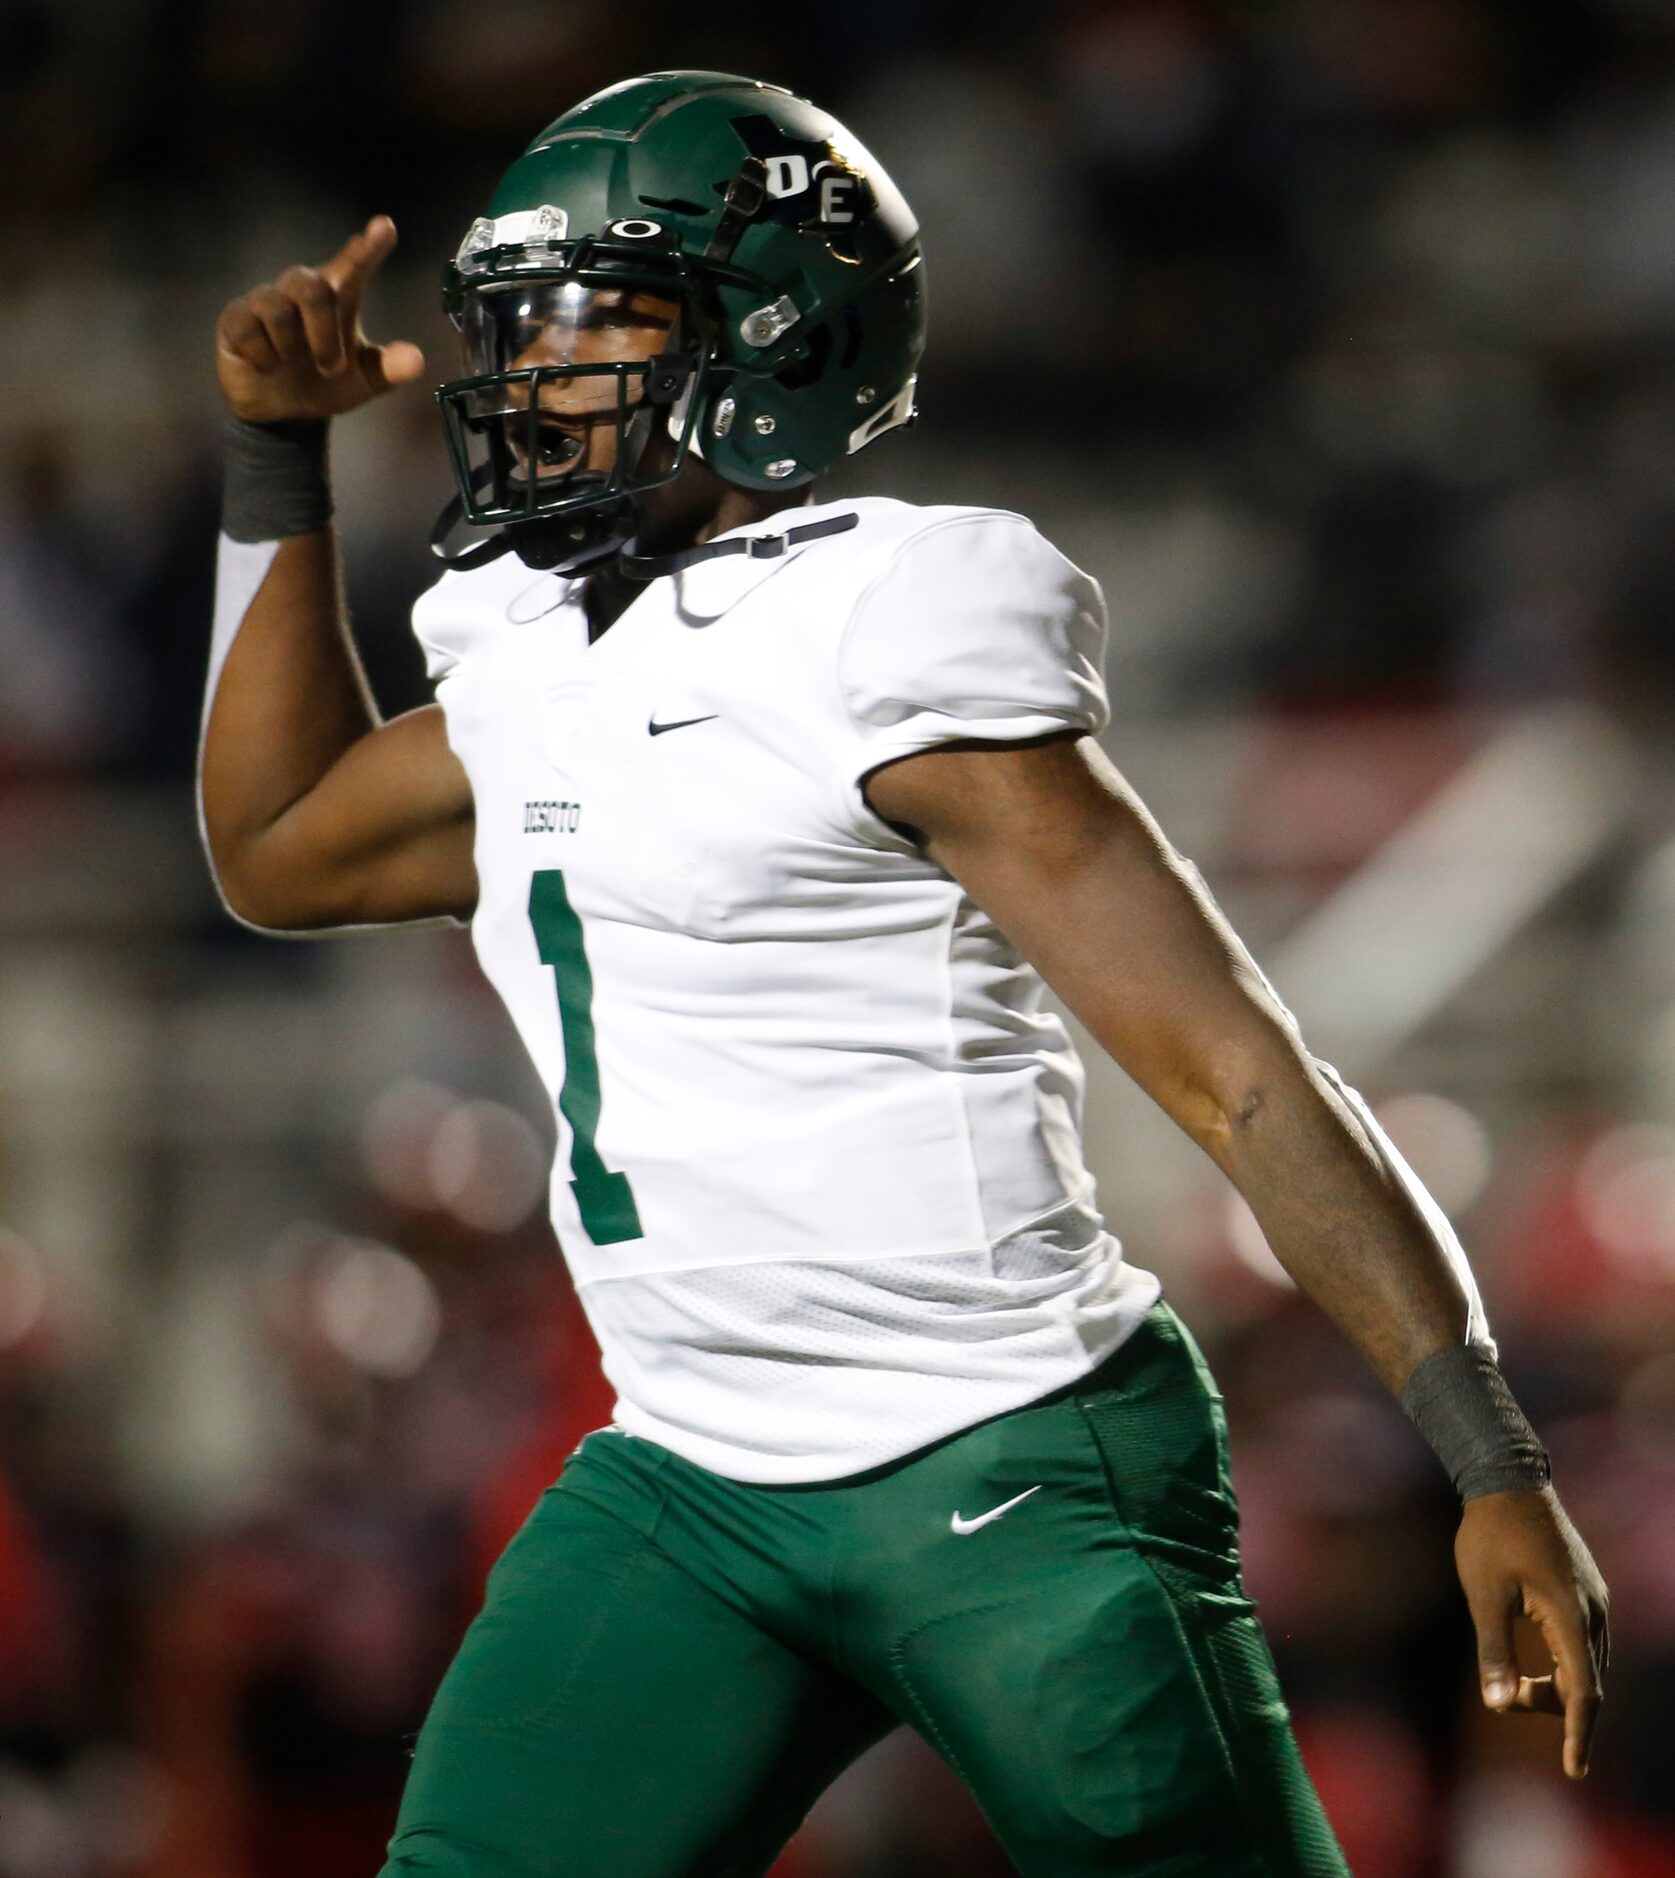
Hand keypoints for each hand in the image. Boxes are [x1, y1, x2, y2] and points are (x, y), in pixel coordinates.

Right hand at [215, 215, 425, 423]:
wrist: (284, 412)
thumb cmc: (326, 383)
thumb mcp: (364, 381)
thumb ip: (389, 369)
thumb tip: (416, 360)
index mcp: (339, 298)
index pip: (354, 265)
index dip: (368, 248)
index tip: (384, 227)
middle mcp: (301, 291)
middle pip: (313, 288)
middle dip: (324, 334)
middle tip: (331, 368)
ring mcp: (265, 302)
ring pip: (278, 309)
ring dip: (293, 349)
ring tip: (293, 368)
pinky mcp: (235, 320)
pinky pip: (247, 330)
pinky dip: (263, 356)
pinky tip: (265, 365)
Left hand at [1455, 1485, 1608, 1777]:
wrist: (1509, 1483)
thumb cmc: (1490, 1536)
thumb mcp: (1484, 1594)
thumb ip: (1494, 1651)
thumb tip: (1497, 1706)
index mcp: (1571, 1616)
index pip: (1583, 1691)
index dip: (1578, 1734)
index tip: (1573, 1770)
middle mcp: (1594, 1612)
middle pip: (1586, 1683)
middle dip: (1553, 1707)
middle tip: (1508, 1701)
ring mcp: (1594, 1601)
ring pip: (1586, 1665)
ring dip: (1556, 1687)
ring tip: (1513, 1684)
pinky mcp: (1587, 1592)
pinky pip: (1583, 1645)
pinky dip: (1562, 1665)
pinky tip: (1533, 1663)